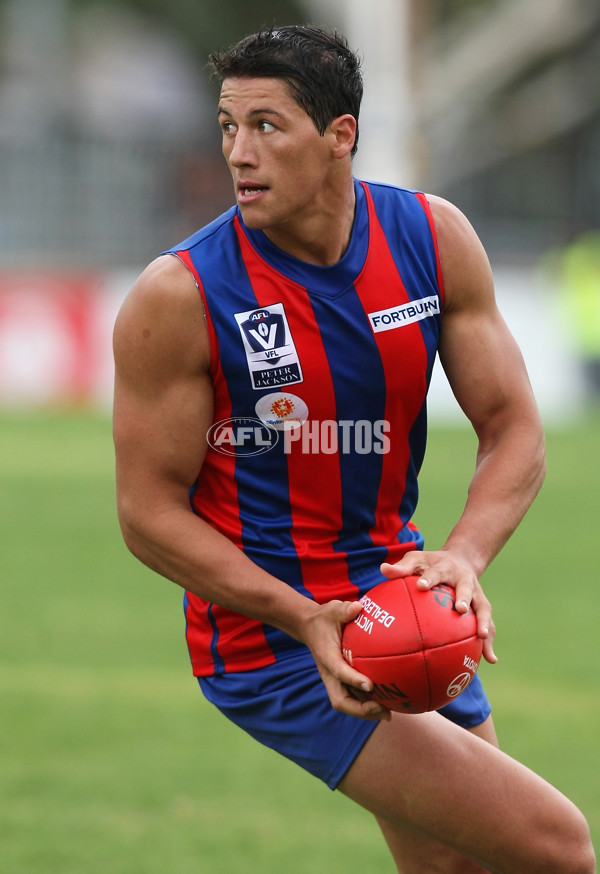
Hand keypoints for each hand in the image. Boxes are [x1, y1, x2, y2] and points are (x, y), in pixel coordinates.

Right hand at [300, 599, 391, 720]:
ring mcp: (335, 681)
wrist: (310, 627)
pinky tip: (389, 703)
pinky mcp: (342, 682)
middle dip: (360, 709)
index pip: (339, 671)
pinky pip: (354, 697)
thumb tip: (359, 607)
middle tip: (383, 709)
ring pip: (348, 703)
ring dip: (366, 712)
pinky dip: (369, 703)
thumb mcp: (332, 609)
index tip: (370, 684)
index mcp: (326, 657)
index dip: (353, 679)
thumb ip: (344, 609)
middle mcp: (330, 674)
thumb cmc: (325, 618)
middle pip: (341, 700)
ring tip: (389, 713)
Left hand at [380, 550, 496, 664]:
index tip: (421, 586)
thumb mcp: (416, 560)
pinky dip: (489, 642)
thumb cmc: (431, 563)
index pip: (436, 572)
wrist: (459, 559)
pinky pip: (487, 625)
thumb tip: (383, 569)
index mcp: (446, 568)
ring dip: (484, 622)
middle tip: (460, 610)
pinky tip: (490, 659)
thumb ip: (401, 568)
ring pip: (483, 608)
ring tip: (481, 638)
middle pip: (467, 589)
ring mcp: (476, 594)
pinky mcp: (481, 607)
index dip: (429, 579)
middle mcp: (464, 580)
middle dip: (464, 598)